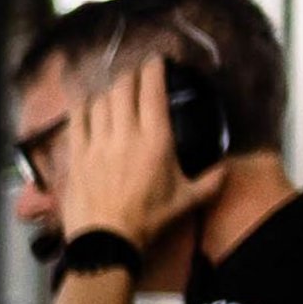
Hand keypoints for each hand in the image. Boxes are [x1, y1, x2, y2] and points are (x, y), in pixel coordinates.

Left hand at [59, 54, 216, 252]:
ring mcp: (97, 144)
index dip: (153, 69)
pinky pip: (76, 121)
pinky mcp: (77, 156)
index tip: (156, 60)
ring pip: (100, 101)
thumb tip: (226, 169)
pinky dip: (82, 107)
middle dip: (130, 76)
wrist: (107, 242)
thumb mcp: (187, 201)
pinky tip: (86, 104)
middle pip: (123, 88)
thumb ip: (210, 182)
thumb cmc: (148, 221)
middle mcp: (125, 135)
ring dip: (108, 91)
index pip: (152, 90)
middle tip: (135, 76)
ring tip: (114, 92)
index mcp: (156, 140)